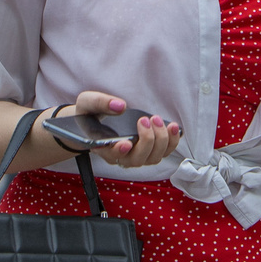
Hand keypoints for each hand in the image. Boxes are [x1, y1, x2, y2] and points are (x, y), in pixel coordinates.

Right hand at [45, 91, 181, 170]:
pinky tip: (173, 127)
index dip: (119, 152)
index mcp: (102, 147)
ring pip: (153, 158)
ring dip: (160, 141)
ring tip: (158, 120)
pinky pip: (164, 152)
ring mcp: (136, 155)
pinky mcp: (150, 150)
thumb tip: (120, 106)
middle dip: (146, 141)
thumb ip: (99, 103)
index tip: (126, 143)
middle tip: (144, 120)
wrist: (97, 118)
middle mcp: (121, 155)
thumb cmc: (90, 113)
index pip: (111, 156)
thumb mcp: (87, 103)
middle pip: (137, 159)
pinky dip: (172, 142)